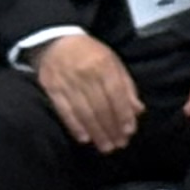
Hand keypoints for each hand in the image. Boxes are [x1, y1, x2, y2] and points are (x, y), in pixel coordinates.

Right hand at [31, 32, 143, 151]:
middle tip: (118, 145)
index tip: (129, 131)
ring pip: (84, 112)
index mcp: (104, 65)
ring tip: (105, 146)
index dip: (123, 114)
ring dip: (96, 132)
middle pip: (100, 106)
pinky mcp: (51, 89)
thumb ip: (126, 86)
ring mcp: (67, 82)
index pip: (116, 94)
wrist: (56, 42)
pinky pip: (64, 111)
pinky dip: (75, 126)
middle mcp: (86, 74)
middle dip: (111, 128)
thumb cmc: (91, 55)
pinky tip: (85, 138)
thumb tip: (137, 110)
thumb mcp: (113, 63)